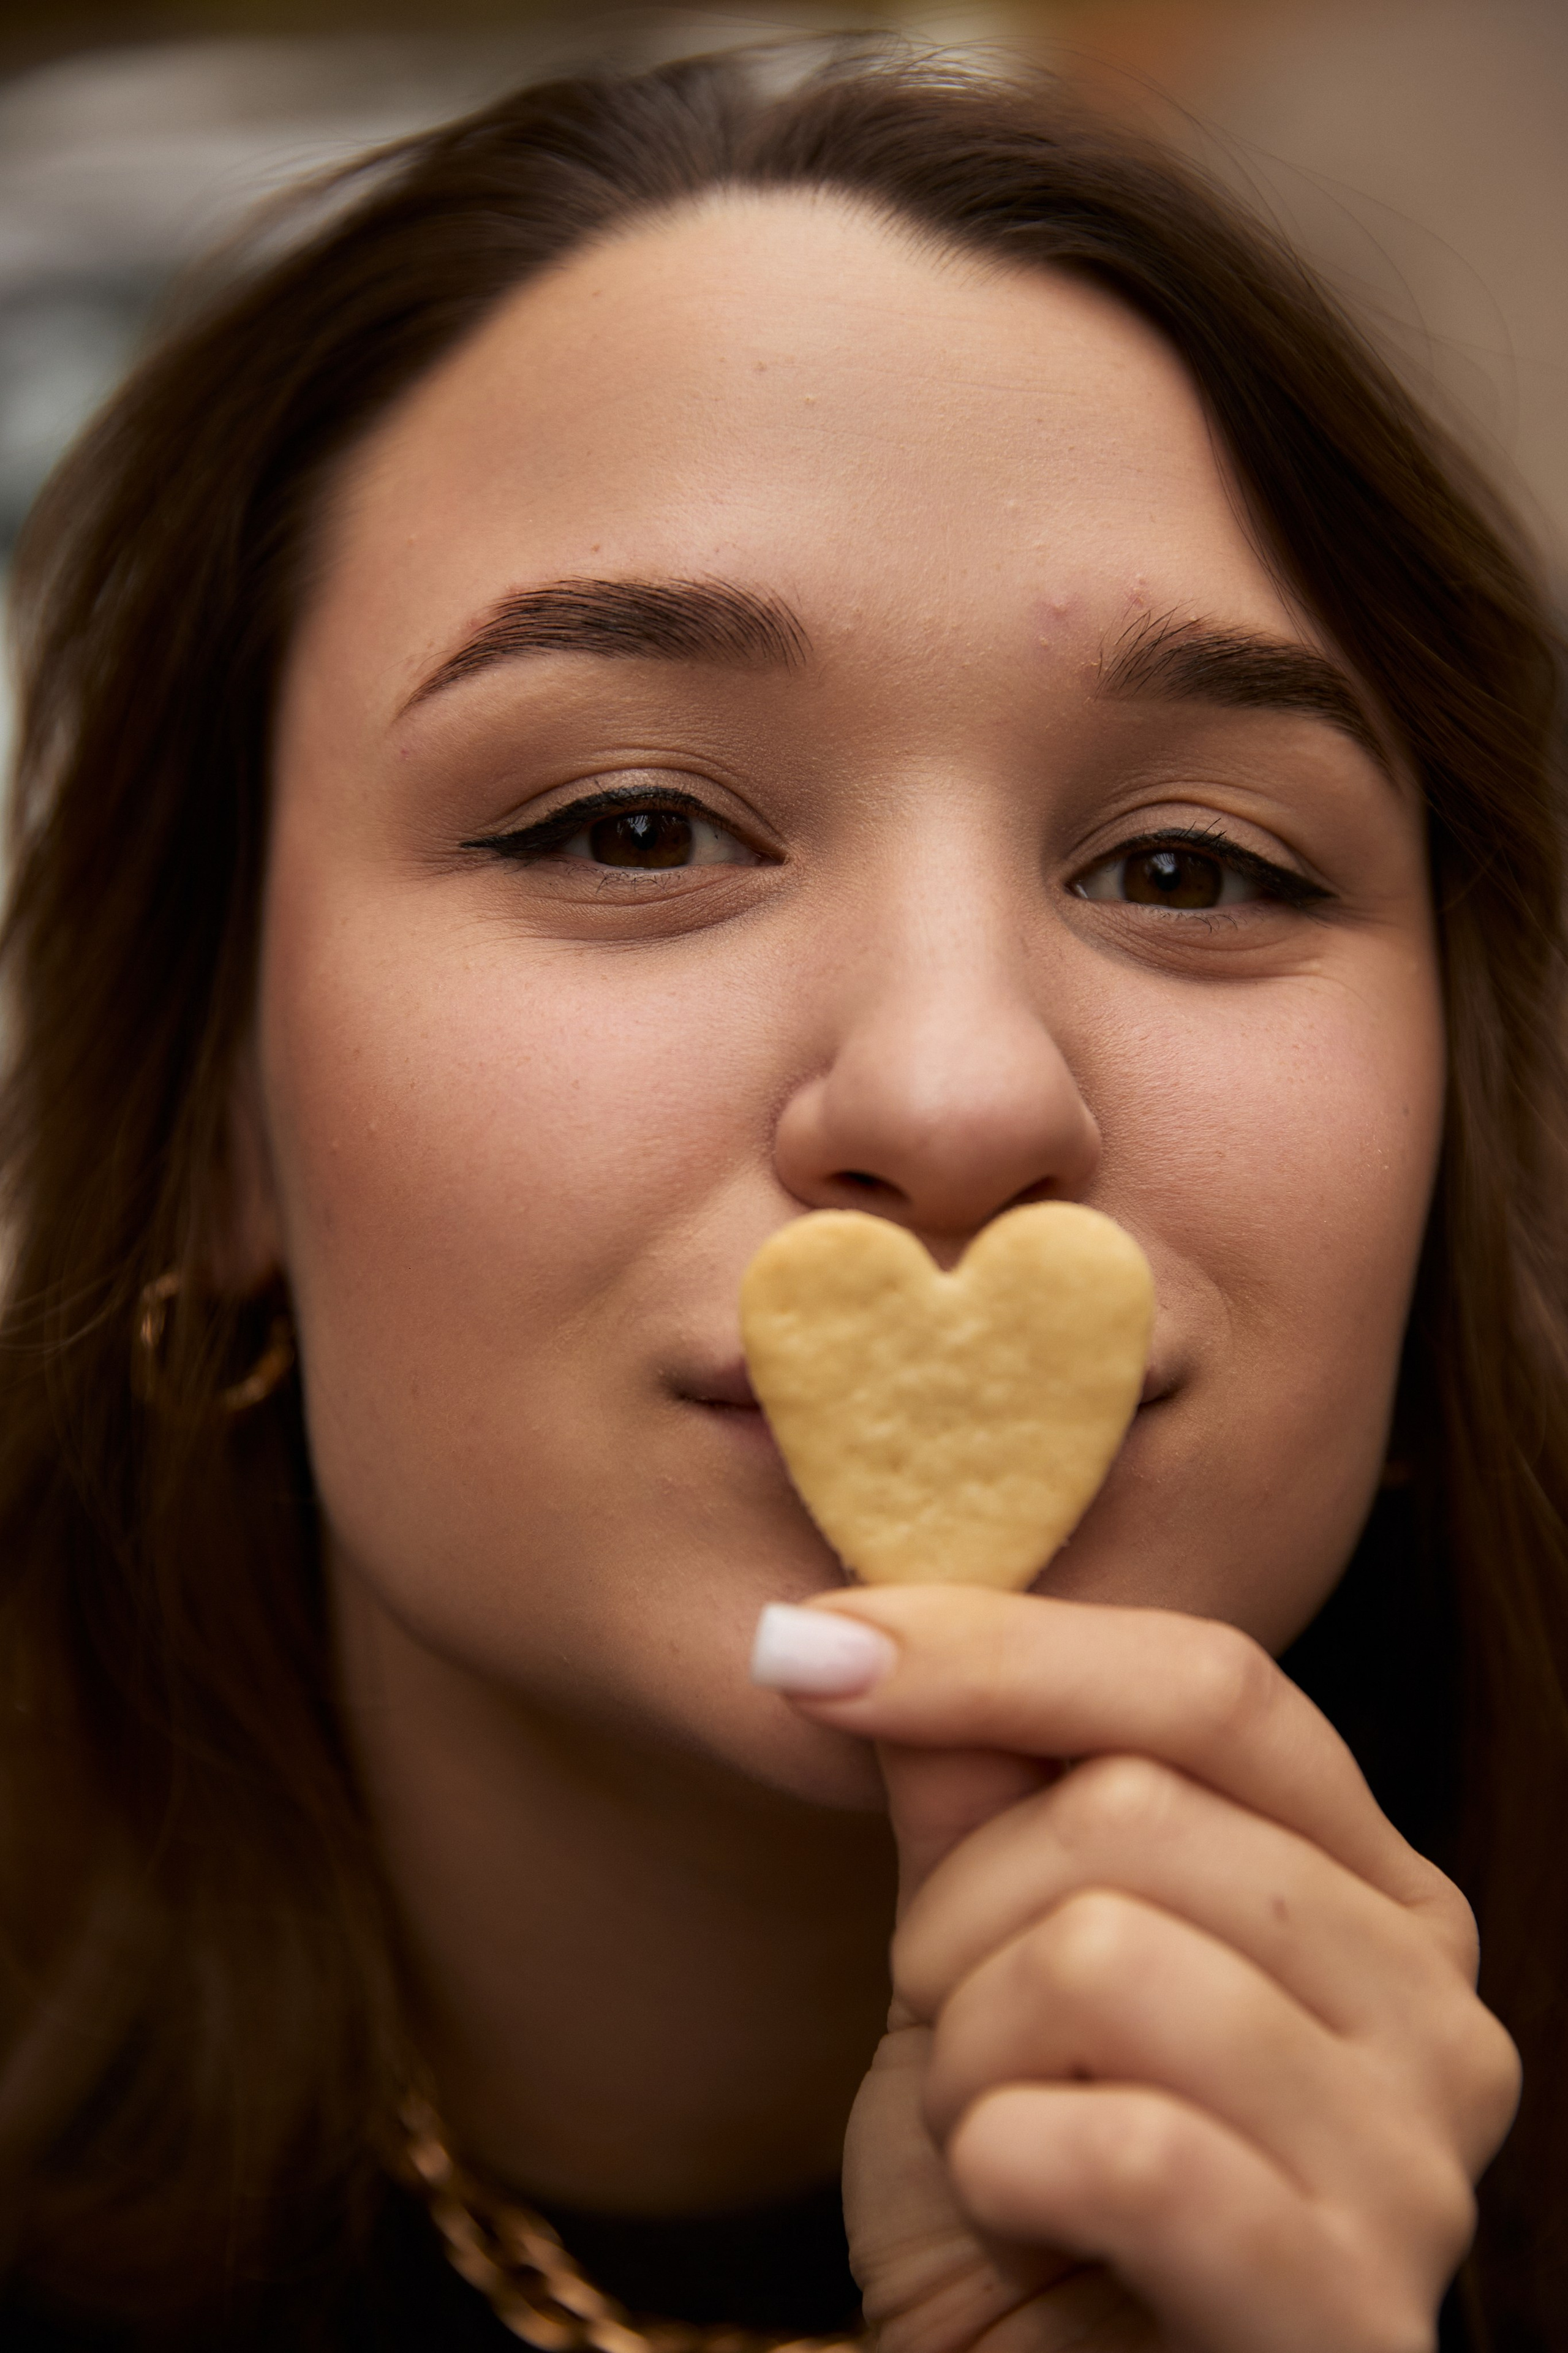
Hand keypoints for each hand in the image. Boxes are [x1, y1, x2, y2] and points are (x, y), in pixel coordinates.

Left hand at [761, 1587, 1518, 2352]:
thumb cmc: (1021, 2187)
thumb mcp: (972, 1955)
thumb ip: (964, 1787)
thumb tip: (854, 1628)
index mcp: (1374, 1887)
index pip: (1211, 1683)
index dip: (994, 1647)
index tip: (805, 1646)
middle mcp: (1437, 2008)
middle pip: (1133, 1808)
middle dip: (958, 1915)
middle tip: (954, 2027)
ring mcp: (1416, 2168)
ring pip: (1105, 1957)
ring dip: (969, 2054)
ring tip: (996, 2133)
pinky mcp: (1352, 2316)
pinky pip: (1130, 2150)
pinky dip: (1001, 2167)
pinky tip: (1018, 2212)